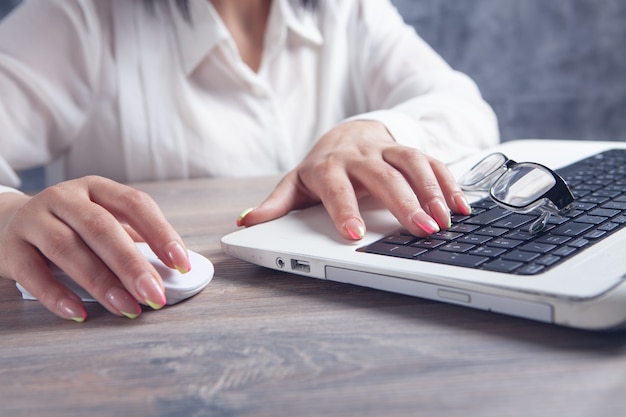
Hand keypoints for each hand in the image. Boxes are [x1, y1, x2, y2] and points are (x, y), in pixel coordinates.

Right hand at [0, 176, 190, 320]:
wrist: (5, 223)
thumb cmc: (68, 226)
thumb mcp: (100, 220)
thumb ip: (130, 239)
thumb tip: (167, 270)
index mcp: (96, 188)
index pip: (135, 203)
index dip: (161, 233)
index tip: (181, 263)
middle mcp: (64, 197)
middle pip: (102, 228)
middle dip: (132, 264)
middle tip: (155, 294)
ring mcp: (34, 220)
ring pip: (67, 248)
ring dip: (101, 282)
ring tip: (127, 308)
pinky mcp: (10, 247)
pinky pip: (33, 272)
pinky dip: (57, 295)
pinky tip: (80, 313)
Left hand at [237, 120, 471, 238]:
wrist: (347, 133)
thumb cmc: (322, 167)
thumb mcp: (296, 184)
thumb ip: (276, 205)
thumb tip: (245, 223)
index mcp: (328, 166)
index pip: (336, 187)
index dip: (344, 210)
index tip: (354, 235)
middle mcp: (359, 155)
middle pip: (382, 175)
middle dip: (402, 203)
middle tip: (419, 231)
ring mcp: (387, 149)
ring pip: (412, 162)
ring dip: (431, 191)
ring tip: (445, 221)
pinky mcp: (409, 149)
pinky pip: (433, 161)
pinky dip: (449, 183)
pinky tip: (461, 207)